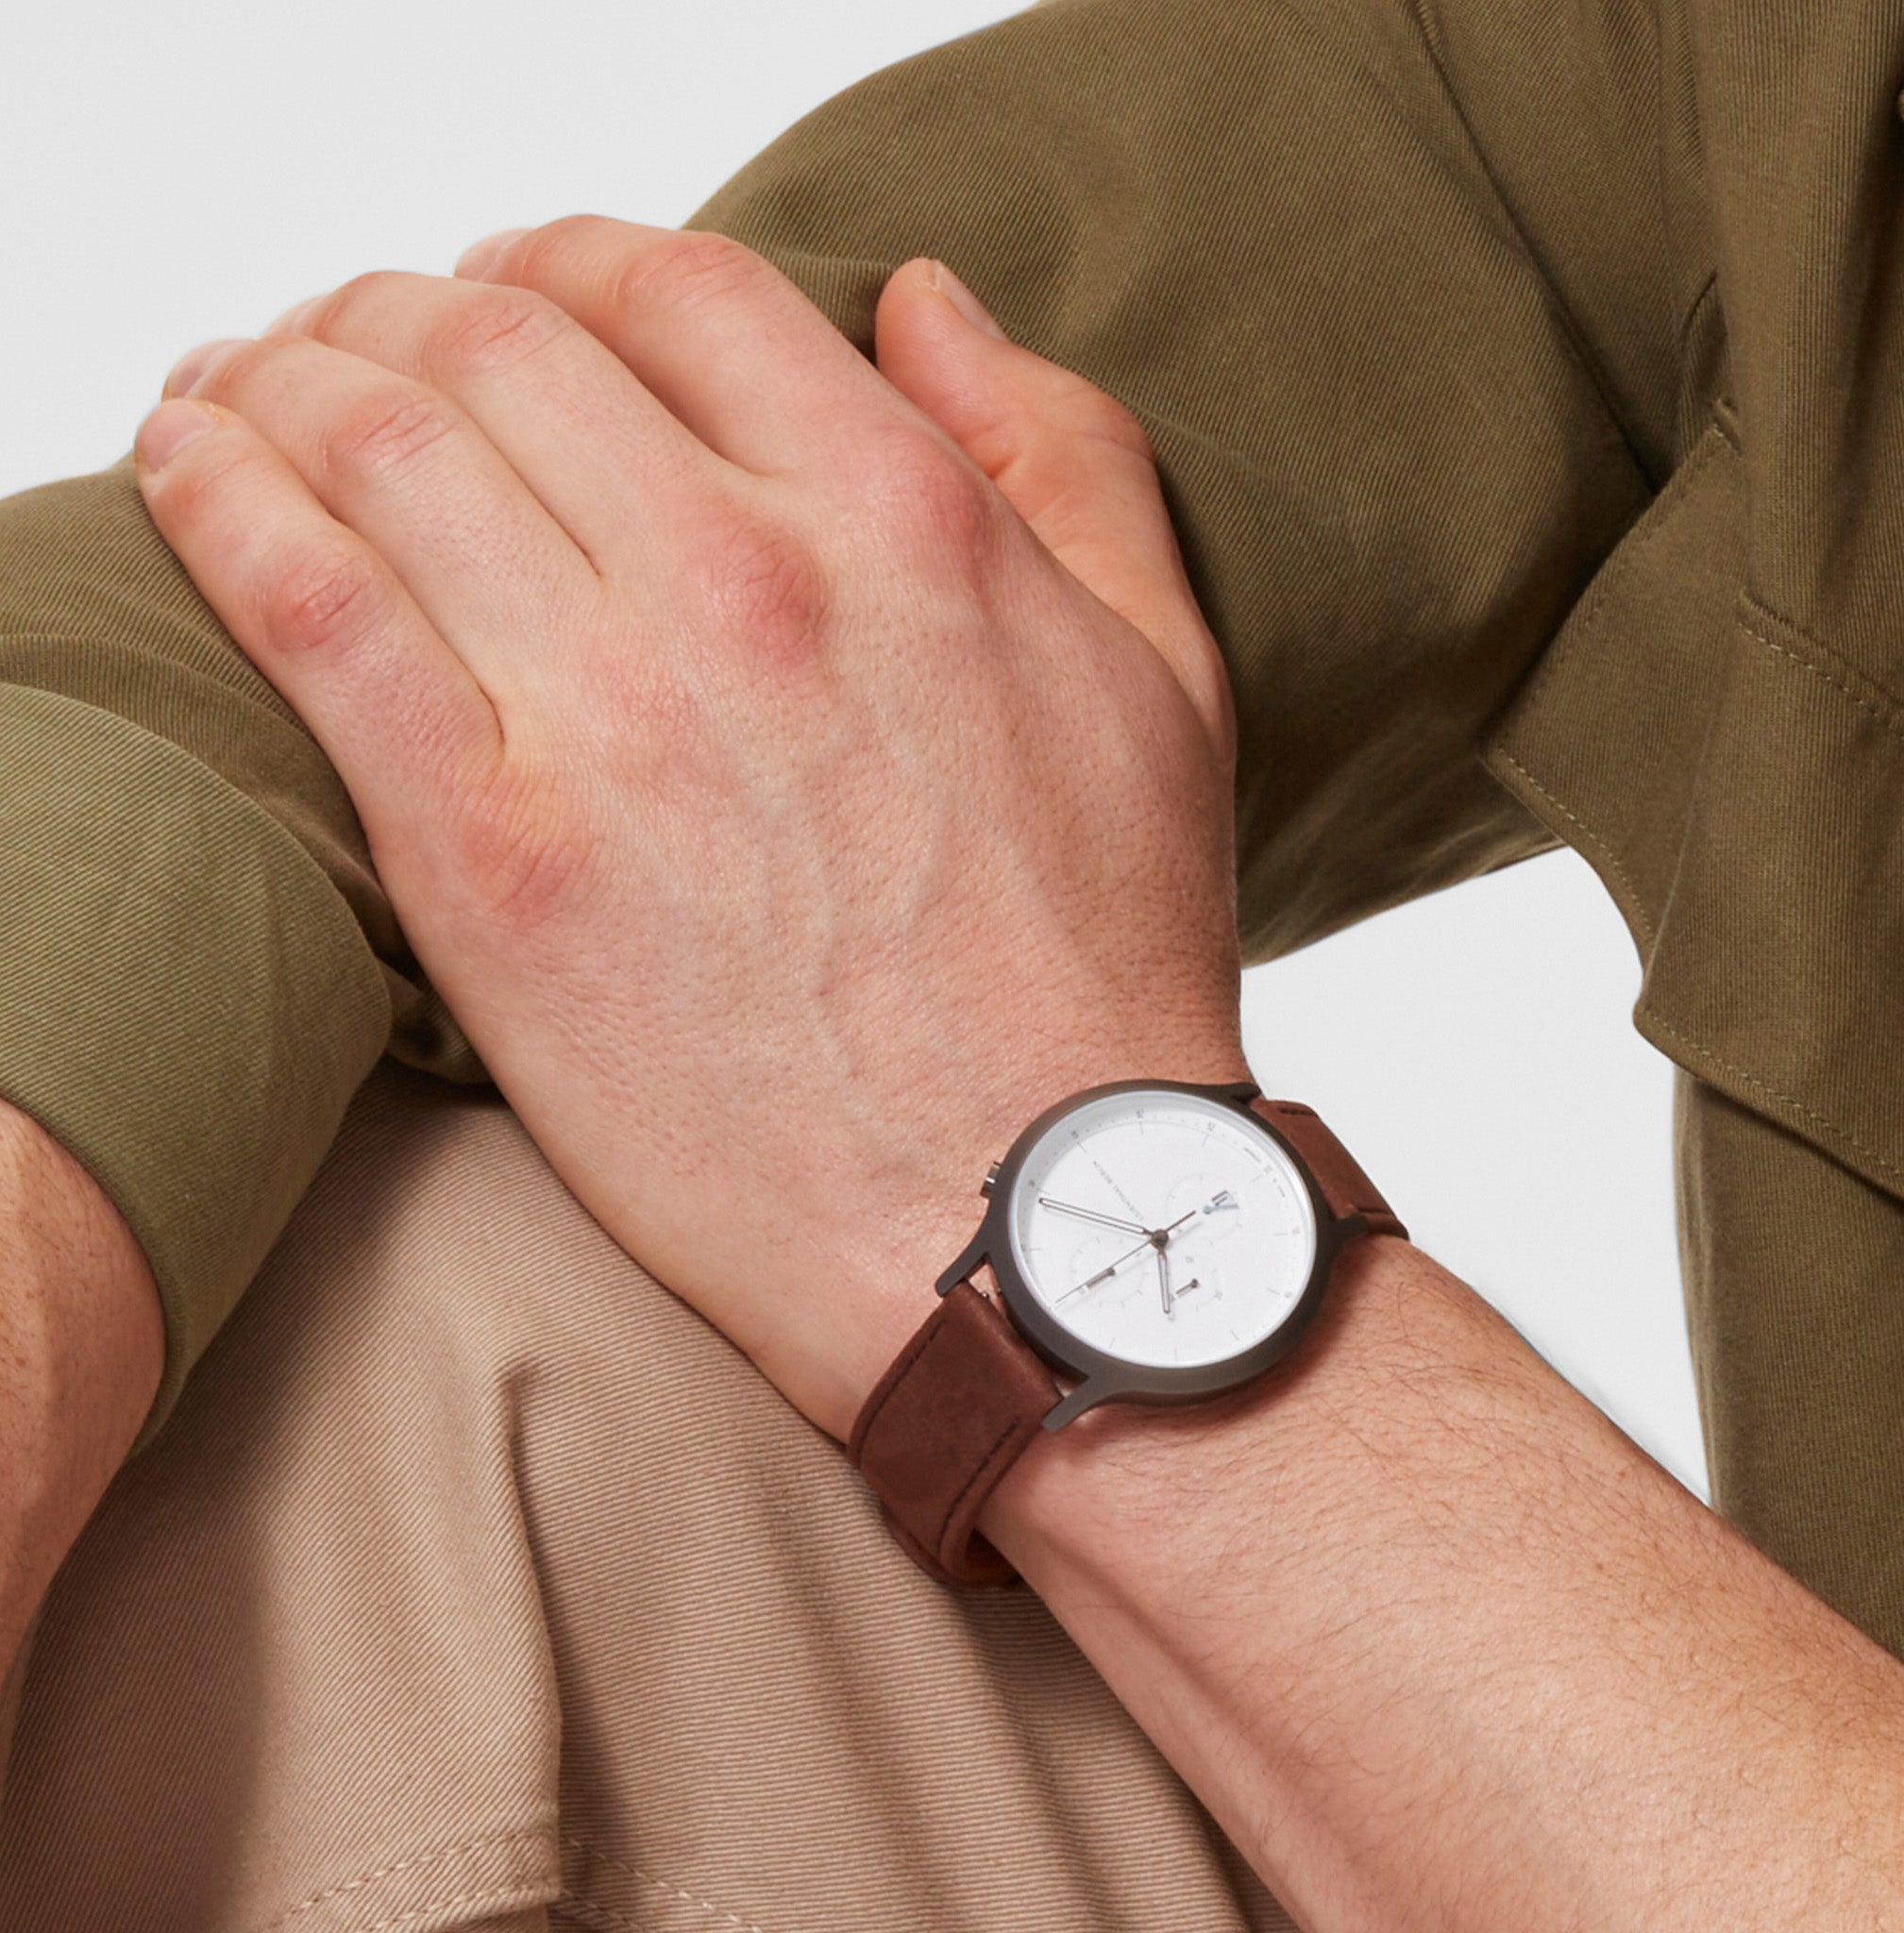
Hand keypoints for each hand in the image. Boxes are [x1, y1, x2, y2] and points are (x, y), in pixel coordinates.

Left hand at [134, 218, 1243, 1438]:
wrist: (1029, 1221)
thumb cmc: (1098, 969)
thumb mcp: (1160, 672)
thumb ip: (1060, 452)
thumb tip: (924, 299)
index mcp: (906, 524)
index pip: (677, 288)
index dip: (575, 260)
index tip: (529, 293)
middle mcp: (751, 585)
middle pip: (502, 341)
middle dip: (413, 306)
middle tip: (374, 338)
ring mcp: (610, 719)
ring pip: (378, 441)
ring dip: (292, 372)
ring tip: (254, 382)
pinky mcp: (493, 860)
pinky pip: (304, 608)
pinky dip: (220, 499)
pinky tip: (193, 462)